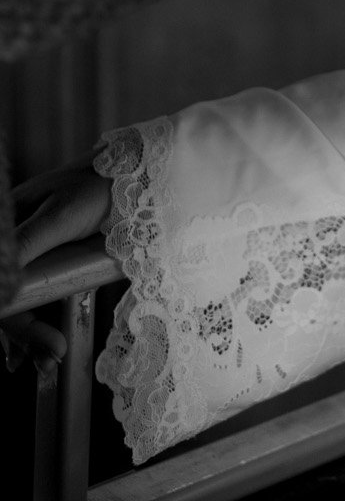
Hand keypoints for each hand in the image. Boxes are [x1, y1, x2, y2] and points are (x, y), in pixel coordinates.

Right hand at [1, 165, 112, 375]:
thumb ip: (26, 245)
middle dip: (22, 334)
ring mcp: (32, 254)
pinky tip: (25, 354)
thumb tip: (0, 286)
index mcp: (7, 227)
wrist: (134, 175)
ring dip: (26, 337)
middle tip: (48, 362)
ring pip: (18, 303)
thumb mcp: (60, 217)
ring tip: (44, 364)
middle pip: (7, 299)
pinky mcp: (52, 263)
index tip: (34, 345)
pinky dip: (30, 326)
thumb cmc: (96, 187)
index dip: (11, 320)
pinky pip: (34, 298)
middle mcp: (14, 243)